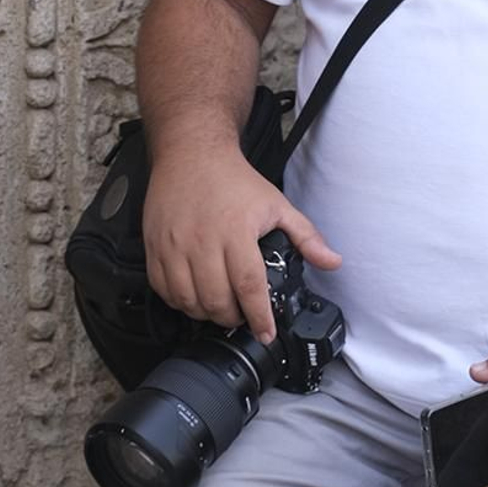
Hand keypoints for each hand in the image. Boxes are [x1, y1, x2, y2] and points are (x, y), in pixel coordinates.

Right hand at [143, 137, 340, 341]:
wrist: (191, 154)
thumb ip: (306, 236)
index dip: (258, 316)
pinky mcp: (155, 246)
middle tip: (242, 316)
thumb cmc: (233, 180)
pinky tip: (193, 297)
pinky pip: (163, 289)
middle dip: (233, 318)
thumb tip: (332, 261)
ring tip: (219, 308)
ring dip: (205, 314)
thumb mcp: (276, 205)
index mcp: (236, 232)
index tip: (266, 333)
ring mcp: (174, 245)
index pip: (249, 286)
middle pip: (216, 300)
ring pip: (188, 300)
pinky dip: (179, 302)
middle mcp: (203, 241)